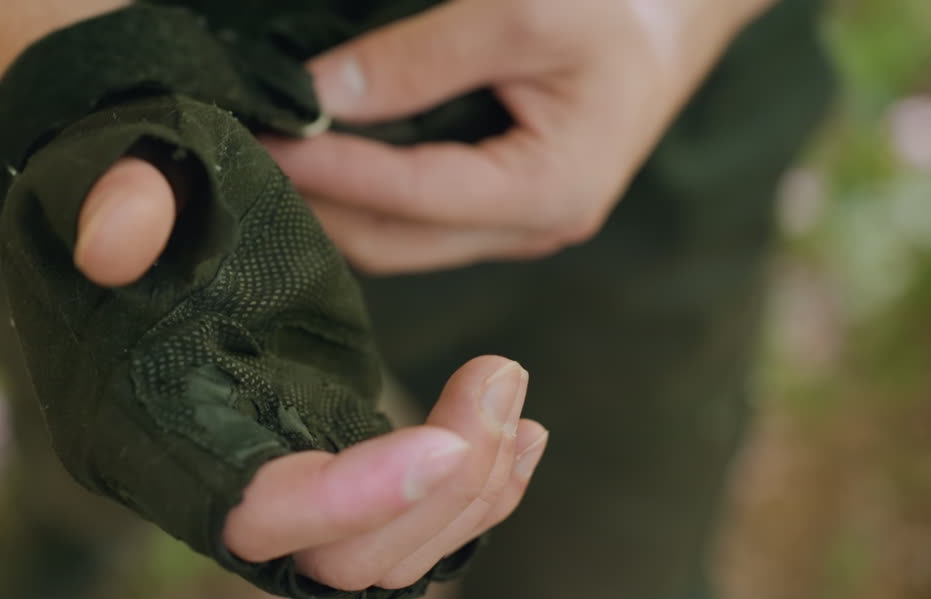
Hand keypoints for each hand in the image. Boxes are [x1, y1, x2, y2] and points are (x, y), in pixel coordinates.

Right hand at [74, 160, 547, 589]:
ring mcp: (281, 488)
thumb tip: (112, 246)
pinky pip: (414, 528)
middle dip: (441, 493)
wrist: (163, 207)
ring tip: (510, 381)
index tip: (444, 445)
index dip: (346, 501)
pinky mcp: (332, 469)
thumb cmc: (150, 188)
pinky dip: (482, 494)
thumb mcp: (137, 169)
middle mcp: (216, 486)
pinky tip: (526, 430)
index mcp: (151, 436)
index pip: (253, 514)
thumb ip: (124, 201)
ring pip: (390, 559)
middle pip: (341, 561)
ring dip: (475, 492)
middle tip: (502, 373)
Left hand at [260, 0, 772, 274]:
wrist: (685, 13)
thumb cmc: (623, 4)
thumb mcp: (523, 12)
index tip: (259, 138)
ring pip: (398, 242)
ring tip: (273, 159)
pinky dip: (363, 196)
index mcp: (549, 192)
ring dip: (333, 205)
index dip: (327, 168)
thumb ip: (419, 60)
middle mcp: (531, 230)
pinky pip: (416, 222)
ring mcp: (518, 227)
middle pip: (392, 243)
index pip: (407, 196)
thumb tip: (320, 91)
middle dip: (316, 204)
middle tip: (245, 158)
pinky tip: (323, 161)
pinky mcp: (504, 208)